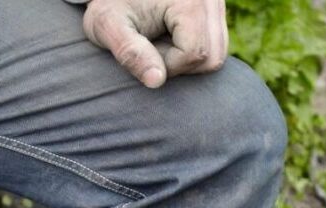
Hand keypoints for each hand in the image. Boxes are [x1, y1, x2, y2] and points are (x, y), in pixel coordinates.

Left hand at [81, 0, 227, 88]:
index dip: (168, 64)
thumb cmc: (109, 6)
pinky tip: (171, 38)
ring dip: (187, 59)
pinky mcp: (215, 10)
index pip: (195, 54)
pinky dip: (193, 51)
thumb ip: (131, 53)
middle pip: (213, 56)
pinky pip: (215, 45)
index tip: (145, 50)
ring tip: (161, 42)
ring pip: (217, 53)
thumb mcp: (109, 26)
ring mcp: (216, 3)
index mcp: (190, 0)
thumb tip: (157, 81)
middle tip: (153, 49)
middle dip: (181, 64)